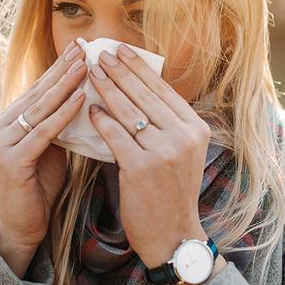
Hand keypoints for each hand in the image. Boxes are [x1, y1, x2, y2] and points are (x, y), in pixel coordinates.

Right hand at [0, 39, 86, 256]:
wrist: (21, 228)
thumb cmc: (39, 189)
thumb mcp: (49, 150)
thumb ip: (56, 126)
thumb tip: (82, 98)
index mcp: (5, 123)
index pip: (36, 90)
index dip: (57, 69)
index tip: (78, 48)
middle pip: (37, 94)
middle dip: (62, 70)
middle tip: (84, 47)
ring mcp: (0, 144)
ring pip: (40, 109)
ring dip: (65, 86)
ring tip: (86, 65)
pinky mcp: (11, 161)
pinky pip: (43, 132)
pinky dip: (63, 115)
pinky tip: (81, 100)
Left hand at [85, 43, 211, 267]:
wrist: (172, 235)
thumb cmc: (171, 193)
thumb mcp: (181, 154)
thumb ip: (166, 124)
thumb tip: (138, 90)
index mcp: (195, 129)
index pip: (162, 90)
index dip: (139, 68)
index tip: (121, 50)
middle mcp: (183, 136)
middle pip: (144, 95)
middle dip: (119, 70)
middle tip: (100, 53)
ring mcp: (163, 151)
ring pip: (128, 111)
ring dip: (106, 88)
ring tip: (90, 72)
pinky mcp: (141, 167)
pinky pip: (115, 135)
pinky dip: (100, 119)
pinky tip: (89, 108)